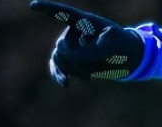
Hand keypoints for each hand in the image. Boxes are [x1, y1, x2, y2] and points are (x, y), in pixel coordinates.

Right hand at [29, 1, 144, 85]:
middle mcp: (73, 32)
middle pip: (64, 47)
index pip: (64, 13)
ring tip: (91, 74)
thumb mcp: (112, 45)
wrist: (128, 57)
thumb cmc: (122, 44)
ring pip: (61, 59)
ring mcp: (70, 46)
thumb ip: (91, 52)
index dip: (48, 9)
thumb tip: (71, 60)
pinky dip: (58, 74)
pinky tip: (64, 83)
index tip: (33, 6)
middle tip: (99, 61)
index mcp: (84, 21)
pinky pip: (56, 65)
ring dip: (76, 70)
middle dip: (79, 60)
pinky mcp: (71, 60)